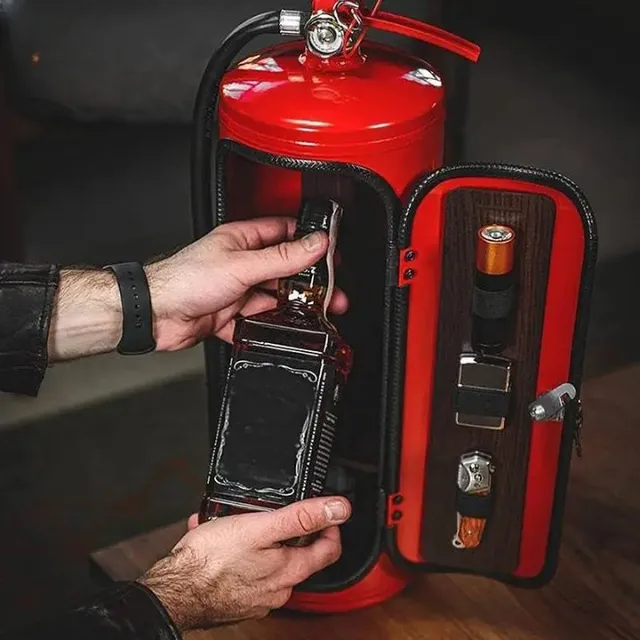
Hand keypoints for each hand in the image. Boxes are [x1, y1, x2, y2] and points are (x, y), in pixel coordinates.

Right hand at [138, 496, 351, 631]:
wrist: (174, 591)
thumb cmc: (211, 560)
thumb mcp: (260, 526)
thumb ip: (302, 518)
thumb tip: (338, 509)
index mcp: (290, 570)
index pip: (330, 550)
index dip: (330, 525)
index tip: (324, 511)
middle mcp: (279, 589)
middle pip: (299, 554)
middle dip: (285, 528)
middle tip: (269, 511)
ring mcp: (258, 596)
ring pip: (268, 560)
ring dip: (256, 538)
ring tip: (233, 521)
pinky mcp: (238, 598)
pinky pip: (246, 569)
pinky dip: (237, 553)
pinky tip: (218, 539)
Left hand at [146, 216, 347, 350]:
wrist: (155, 314)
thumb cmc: (184, 279)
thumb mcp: (242, 265)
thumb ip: (282, 257)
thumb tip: (315, 243)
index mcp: (243, 240)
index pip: (284, 232)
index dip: (309, 240)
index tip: (330, 252)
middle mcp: (241, 263)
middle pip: (283, 270)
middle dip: (307, 282)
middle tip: (331, 291)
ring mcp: (236, 290)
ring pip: (273, 298)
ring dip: (292, 307)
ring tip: (316, 314)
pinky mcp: (230, 316)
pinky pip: (258, 323)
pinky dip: (270, 328)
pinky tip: (283, 331)